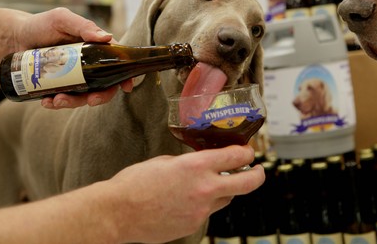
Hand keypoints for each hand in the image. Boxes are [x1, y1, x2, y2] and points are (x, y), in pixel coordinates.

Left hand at [14, 7, 132, 108]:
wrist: (14, 38)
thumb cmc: (40, 24)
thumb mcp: (62, 19)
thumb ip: (83, 25)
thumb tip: (106, 37)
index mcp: (95, 48)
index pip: (115, 62)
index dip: (124, 75)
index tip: (126, 87)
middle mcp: (88, 65)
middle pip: (104, 85)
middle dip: (100, 97)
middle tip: (90, 100)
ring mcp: (74, 77)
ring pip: (83, 95)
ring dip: (74, 102)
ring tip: (56, 100)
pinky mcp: (59, 86)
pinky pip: (64, 99)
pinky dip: (57, 103)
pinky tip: (46, 101)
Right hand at [106, 145, 264, 242]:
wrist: (117, 213)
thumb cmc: (134, 183)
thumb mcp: (165, 161)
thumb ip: (189, 162)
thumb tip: (202, 164)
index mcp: (196, 166)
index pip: (236, 156)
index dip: (246, 152)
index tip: (247, 151)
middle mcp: (204, 189)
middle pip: (248, 183)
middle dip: (258, 174)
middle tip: (258, 170)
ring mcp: (201, 211)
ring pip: (227, 199)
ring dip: (226, 190)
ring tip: (213, 184)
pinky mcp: (193, 226)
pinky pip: (208, 212)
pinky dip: (205, 204)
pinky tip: (188, 200)